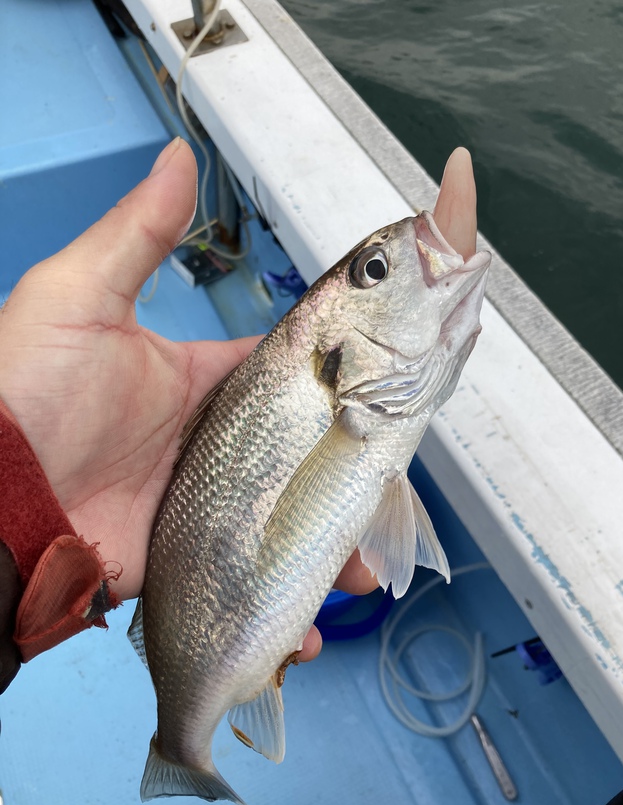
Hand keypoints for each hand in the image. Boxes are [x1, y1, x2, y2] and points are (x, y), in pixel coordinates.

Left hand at [0, 139, 379, 661]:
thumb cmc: (27, 391)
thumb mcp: (79, 298)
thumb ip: (138, 234)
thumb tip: (179, 156)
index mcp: (206, 382)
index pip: (291, 374)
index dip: (340, 379)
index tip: (386, 388)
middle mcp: (217, 443)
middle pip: (306, 454)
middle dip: (350, 476)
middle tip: (386, 499)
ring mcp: (211, 504)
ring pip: (292, 522)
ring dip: (331, 549)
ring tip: (358, 575)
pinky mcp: (197, 560)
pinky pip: (256, 581)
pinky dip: (287, 606)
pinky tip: (309, 629)